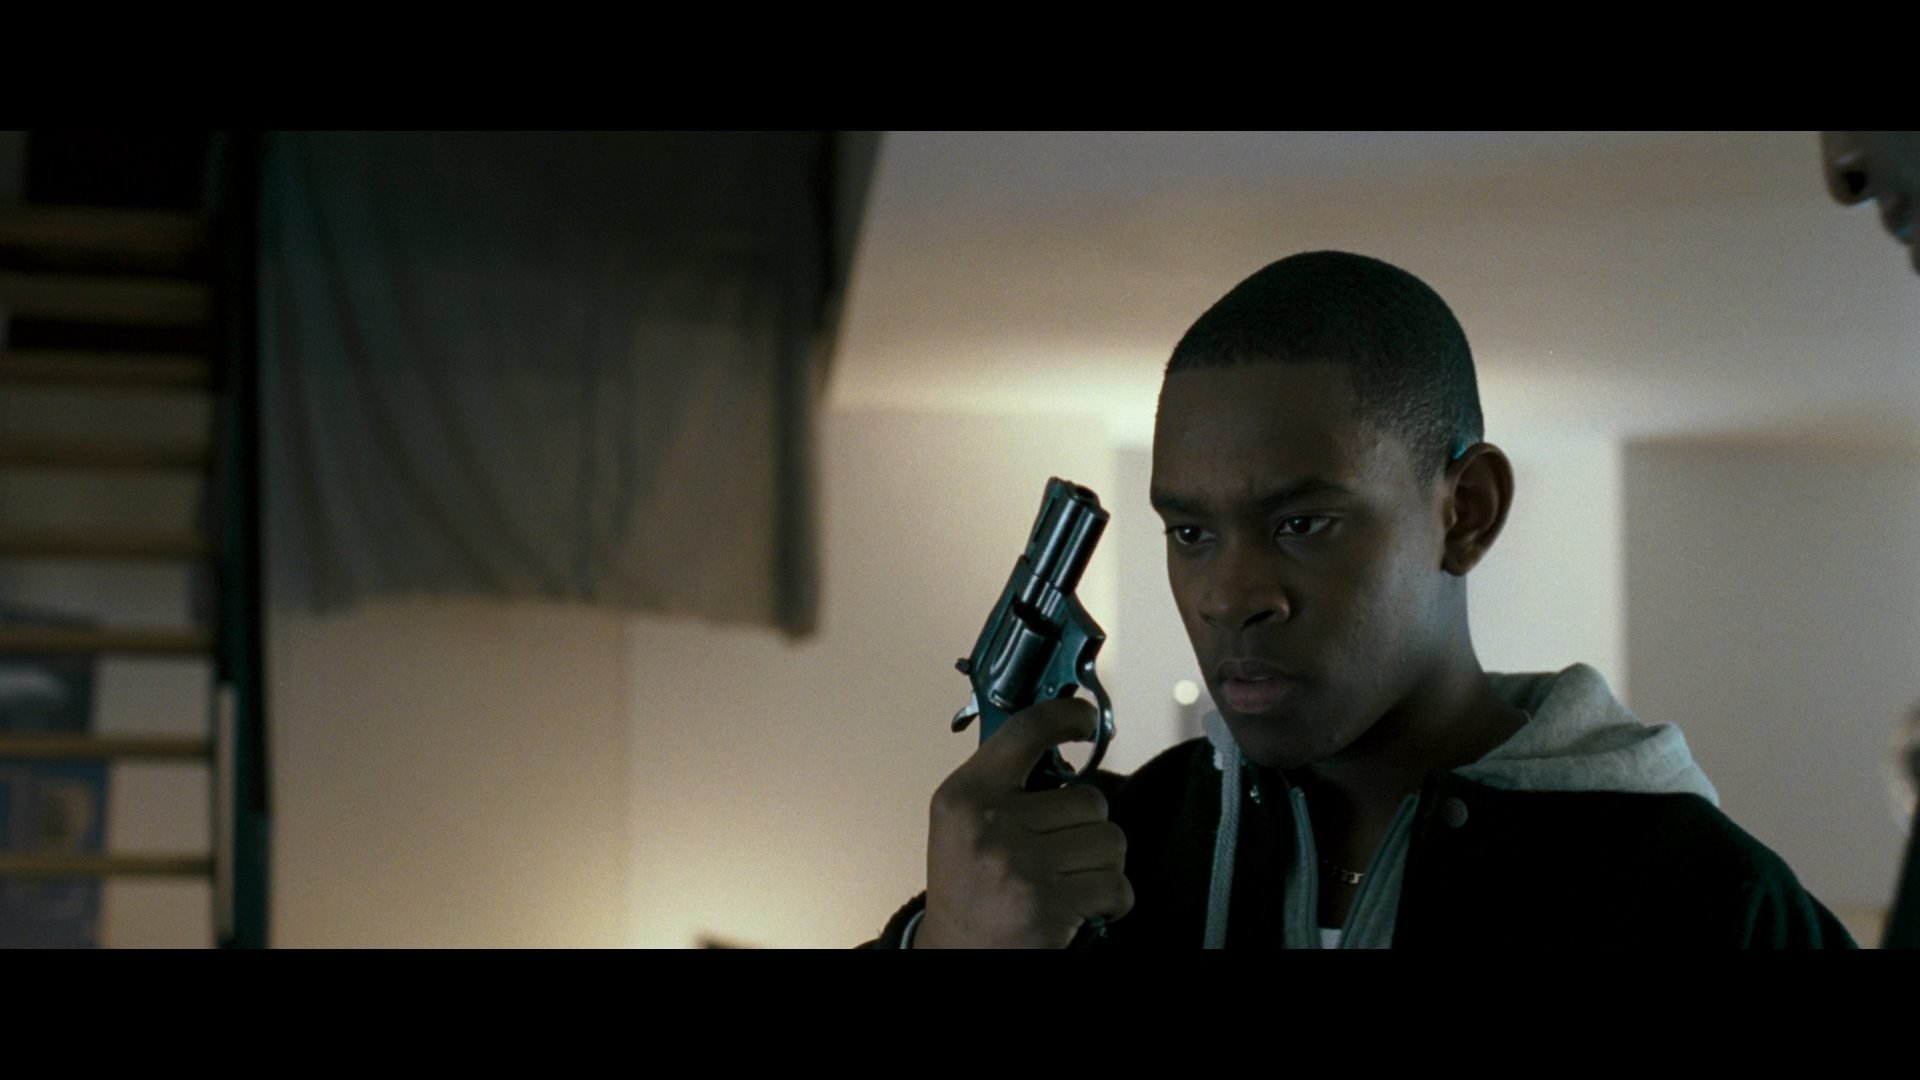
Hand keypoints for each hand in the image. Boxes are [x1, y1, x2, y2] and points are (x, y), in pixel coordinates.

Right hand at [913, 697, 1132, 947]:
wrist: (954, 955)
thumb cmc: (966, 888)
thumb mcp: (963, 823)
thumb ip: (1003, 781)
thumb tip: (1058, 740)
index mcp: (966, 797)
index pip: (1026, 731)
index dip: (1067, 715)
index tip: (1085, 719)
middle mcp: (990, 827)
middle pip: (1089, 799)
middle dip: (1087, 827)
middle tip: (1059, 851)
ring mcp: (1021, 868)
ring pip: (1110, 840)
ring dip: (1101, 864)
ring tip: (1069, 879)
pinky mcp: (1049, 908)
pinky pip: (1116, 885)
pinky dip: (1111, 899)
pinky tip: (1082, 907)